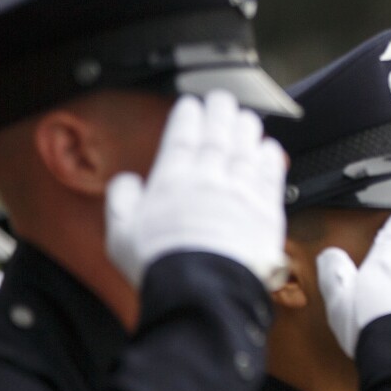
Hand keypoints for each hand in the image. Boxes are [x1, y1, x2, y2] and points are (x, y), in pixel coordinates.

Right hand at [106, 91, 287, 289]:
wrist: (204, 290)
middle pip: (216, 138)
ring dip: (246, 130)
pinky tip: (269, 149)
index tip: (192, 104)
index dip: (188, 118)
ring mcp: (240, 195)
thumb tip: (126, 182)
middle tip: (222, 99)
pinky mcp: (267, 214)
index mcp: (172, 182)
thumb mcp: (120, 234)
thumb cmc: (161, 267)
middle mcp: (208, 181)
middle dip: (219, 114)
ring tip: (246, 118)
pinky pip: (270, 177)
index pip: (181, 138)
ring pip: (245, 152)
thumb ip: (121, 201)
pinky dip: (270, 159)